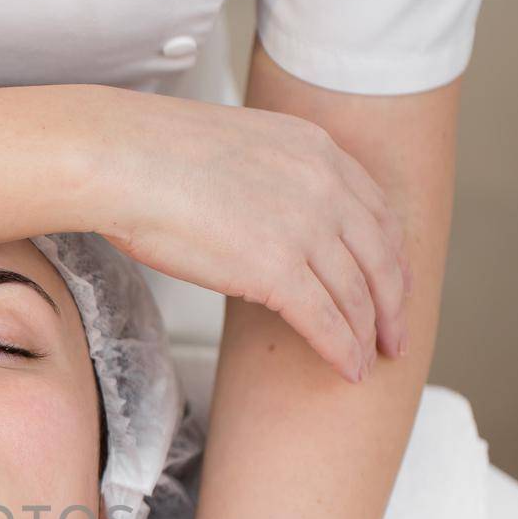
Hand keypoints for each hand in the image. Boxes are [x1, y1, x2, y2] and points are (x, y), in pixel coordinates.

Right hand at [87, 89, 411, 383]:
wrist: (121, 160)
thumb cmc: (150, 156)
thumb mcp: (236, 149)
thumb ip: (268, 179)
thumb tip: (260, 217)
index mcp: (315, 150)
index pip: (376, 211)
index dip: (390, 258)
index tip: (393, 286)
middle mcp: (323, 185)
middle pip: (380, 257)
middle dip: (393, 304)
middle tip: (396, 337)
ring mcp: (305, 227)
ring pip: (357, 294)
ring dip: (368, 335)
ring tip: (369, 362)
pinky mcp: (277, 269)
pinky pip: (325, 320)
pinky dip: (341, 350)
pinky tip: (346, 370)